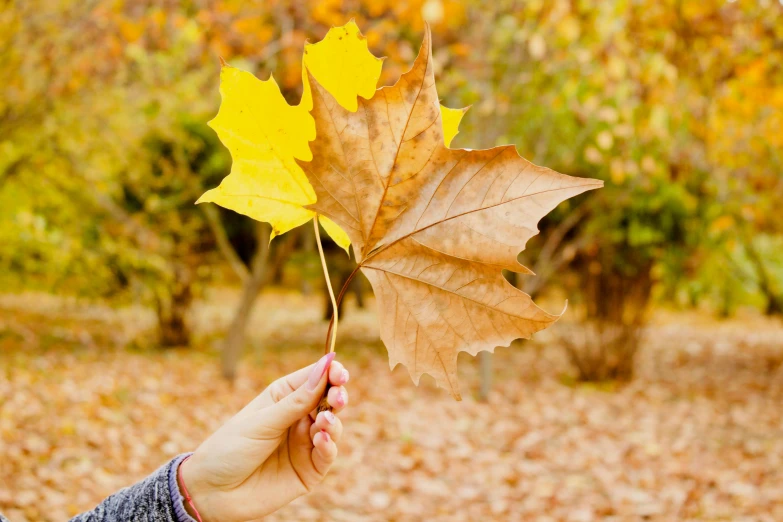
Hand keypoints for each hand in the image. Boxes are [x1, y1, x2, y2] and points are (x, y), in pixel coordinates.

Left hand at [179, 353, 348, 520]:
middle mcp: (298, 418)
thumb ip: (296, 400)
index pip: (314, 379)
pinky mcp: (309, 470)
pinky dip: (329, 446)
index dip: (330, 372)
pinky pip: (327, 455)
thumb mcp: (262, 421)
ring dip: (333, 421)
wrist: (211, 492)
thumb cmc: (229, 449)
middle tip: (337, 397)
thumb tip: (326, 366)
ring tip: (323, 422)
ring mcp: (305, 444)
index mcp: (283, 397)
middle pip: (329, 400)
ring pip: (333, 426)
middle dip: (337, 396)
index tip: (339, 372)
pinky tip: (321, 440)